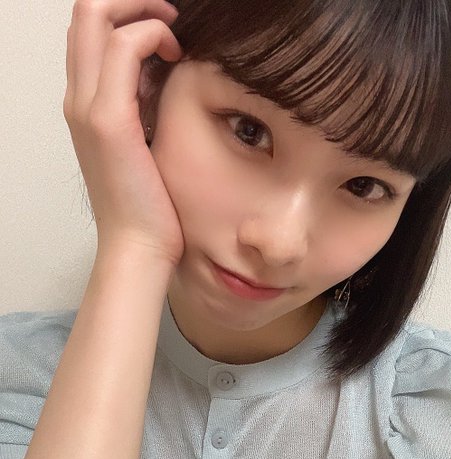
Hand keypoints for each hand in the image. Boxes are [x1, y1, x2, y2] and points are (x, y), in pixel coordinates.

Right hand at [64, 0, 184, 265]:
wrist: (138, 247)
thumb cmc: (148, 206)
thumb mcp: (143, 146)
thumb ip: (143, 108)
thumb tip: (162, 77)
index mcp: (85, 105)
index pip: (89, 31)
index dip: (125, 13)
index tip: (166, 32)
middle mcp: (78, 99)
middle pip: (86, 11)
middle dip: (132, 0)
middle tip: (170, 18)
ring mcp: (87, 106)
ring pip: (97, 15)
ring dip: (144, 9)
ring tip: (175, 37)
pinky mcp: (109, 120)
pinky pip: (126, 47)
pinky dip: (153, 34)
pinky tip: (177, 56)